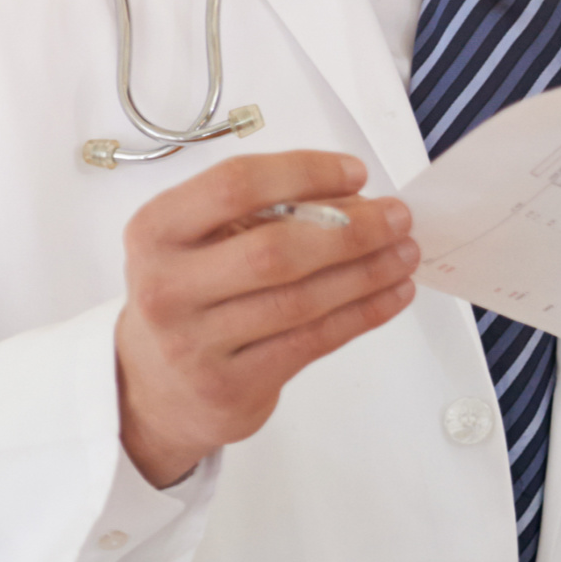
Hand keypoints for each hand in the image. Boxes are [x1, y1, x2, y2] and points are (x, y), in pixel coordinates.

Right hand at [116, 152, 419, 486]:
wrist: (154, 389)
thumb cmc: (190, 300)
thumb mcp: (199, 246)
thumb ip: (262, 218)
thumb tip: (356, 200)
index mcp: (157, 231)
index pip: (234, 185)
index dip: (303, 173)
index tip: (356, 172)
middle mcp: (168, 285)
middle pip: (274, 249)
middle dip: (350, 230)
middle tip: (399, 218)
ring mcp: (196, 342)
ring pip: (300, 300)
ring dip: (366, 273)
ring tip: (406, 254)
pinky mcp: (231, 385)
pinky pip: (312, 341)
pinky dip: (362, 314)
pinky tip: (393, 294)